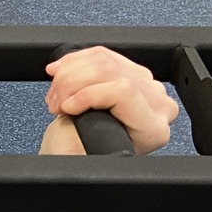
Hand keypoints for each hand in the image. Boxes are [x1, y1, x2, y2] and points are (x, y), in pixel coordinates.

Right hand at [39, 47, 177, 156]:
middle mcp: (156, 105)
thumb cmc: (84, 157)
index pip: (123, 91)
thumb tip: (75, 109)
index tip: (66, 107)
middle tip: (56, 101)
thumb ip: (84, 137)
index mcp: (152, 130)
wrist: (82, 154)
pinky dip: (74, 61)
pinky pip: (102, 54)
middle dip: (72, 81)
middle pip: (112, 70)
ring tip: (55, 94)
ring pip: (104, 59)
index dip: (87, 94)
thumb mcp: (81, 155)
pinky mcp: (133, 73)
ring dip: (69, 72)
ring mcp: (146, 86)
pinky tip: (60, 73)